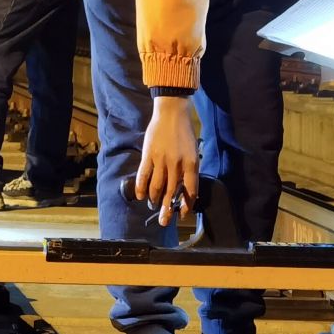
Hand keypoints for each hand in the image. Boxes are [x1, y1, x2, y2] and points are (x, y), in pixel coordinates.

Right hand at [135, 96, 198, 226]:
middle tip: (163, 221)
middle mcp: (177, 165)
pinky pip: (144, 175)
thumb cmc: (184, 132)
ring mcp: (161, 160)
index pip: (190, 190)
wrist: (172, 112)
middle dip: (166, 209)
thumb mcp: (193, 150)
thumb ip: (189, 168)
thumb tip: (184, 187)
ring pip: (157, 186)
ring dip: (154, 199)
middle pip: (172, 192)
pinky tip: (140, 196)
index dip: (185, 204)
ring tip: (152, 206)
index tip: (182, 214)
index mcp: (191, 164)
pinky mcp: (149, 155)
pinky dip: (141, 187)